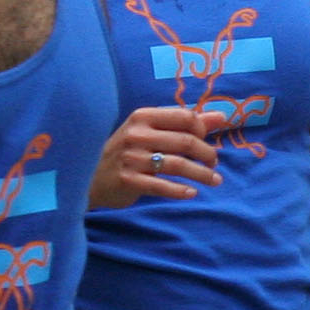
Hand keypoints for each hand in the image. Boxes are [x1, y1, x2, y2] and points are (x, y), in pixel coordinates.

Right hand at [88, 106, 223, 206]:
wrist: (89, 176)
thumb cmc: (127, 151)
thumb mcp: (150, 131)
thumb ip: (185, 123)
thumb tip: (220, 116)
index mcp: (143, 116)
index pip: (184, 117)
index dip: (203, 129)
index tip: (208, 142)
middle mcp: (137, 134)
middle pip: (185, 141)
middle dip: (207, 154)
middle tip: (214, 165)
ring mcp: (132, 158)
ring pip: (178, 165)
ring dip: (202, 174)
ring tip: (215, 180)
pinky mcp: (129, 180)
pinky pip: (162, 186)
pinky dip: (181, 190)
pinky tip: (192, 193)